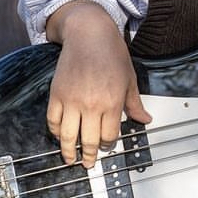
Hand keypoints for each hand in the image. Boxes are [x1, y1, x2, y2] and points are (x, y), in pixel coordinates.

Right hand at [45, 1, 151, 167]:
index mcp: (112, 102)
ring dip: (68, 151)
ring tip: (70, 158)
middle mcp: (91, 104)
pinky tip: (60, 136)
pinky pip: (53, 121)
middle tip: (88, 163)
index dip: (109, 144)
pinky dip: (55, 132)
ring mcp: (71, 100)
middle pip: (89, 140)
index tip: (108, 145)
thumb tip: (145, 120)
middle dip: (89, 155)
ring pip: (68, 136)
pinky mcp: (56, 94)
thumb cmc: (112, 53)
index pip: (110, 136)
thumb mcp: (130, 78)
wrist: (89, 34)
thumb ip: (135, 103)